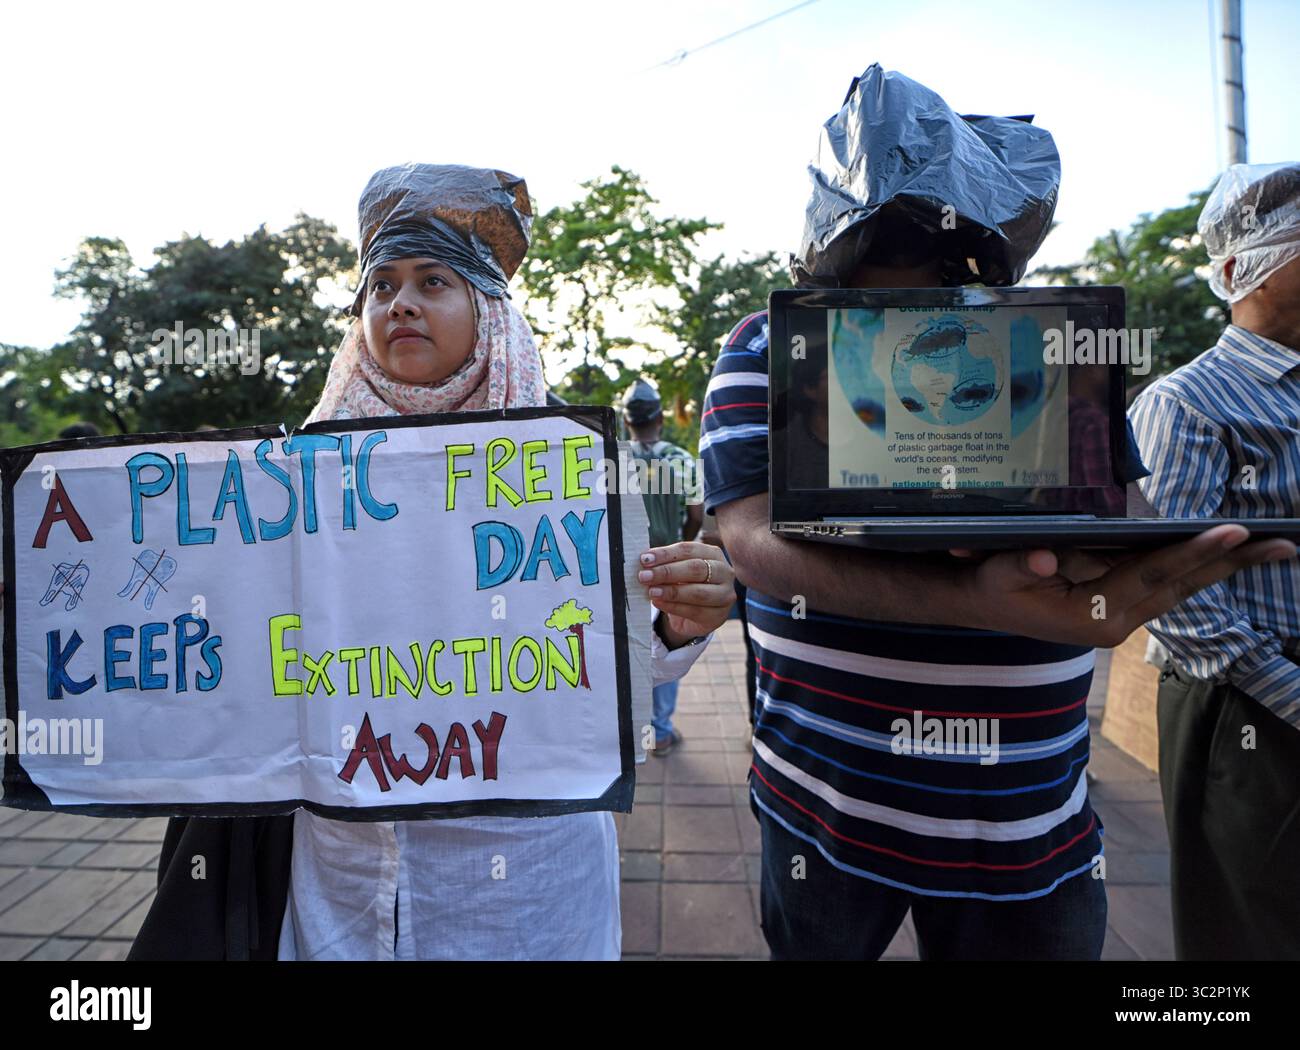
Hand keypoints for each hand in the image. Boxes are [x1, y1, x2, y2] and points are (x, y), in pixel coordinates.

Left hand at [637, 541, 735, 644]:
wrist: (691, 615)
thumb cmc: (684, 586)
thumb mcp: (676, 571)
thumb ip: (664, 564)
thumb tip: (644, 559)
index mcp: (713, 554)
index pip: (689, 550)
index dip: (666, 553)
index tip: (645, 559)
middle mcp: (724, 572)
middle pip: (695, 569)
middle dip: (667, 572)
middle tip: (644, 576)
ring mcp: (725, 595)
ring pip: (698, 592)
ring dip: (671, 591)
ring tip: (651, 591)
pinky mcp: (719, 616)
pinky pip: (695, 611)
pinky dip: (674, 607)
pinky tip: (659, 603)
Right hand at [955, 524, 1295, 645]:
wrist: (980, 606)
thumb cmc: (989, 585)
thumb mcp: (995, 572)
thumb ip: (1019, 564)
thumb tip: (1045, 557)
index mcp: (1091, 616)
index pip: (1152, 576)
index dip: (1192, 552)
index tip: (1233, 531)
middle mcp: (1115, 623)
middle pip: (1184, 586)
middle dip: (1234, 564)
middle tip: (1285, 544)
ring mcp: (1121, 619)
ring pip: (1183, 589)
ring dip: (1226, 567)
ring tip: (1273, 546)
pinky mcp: (1120, 610)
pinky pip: (1169, 588)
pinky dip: (1200, 569)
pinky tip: (1226, 554)